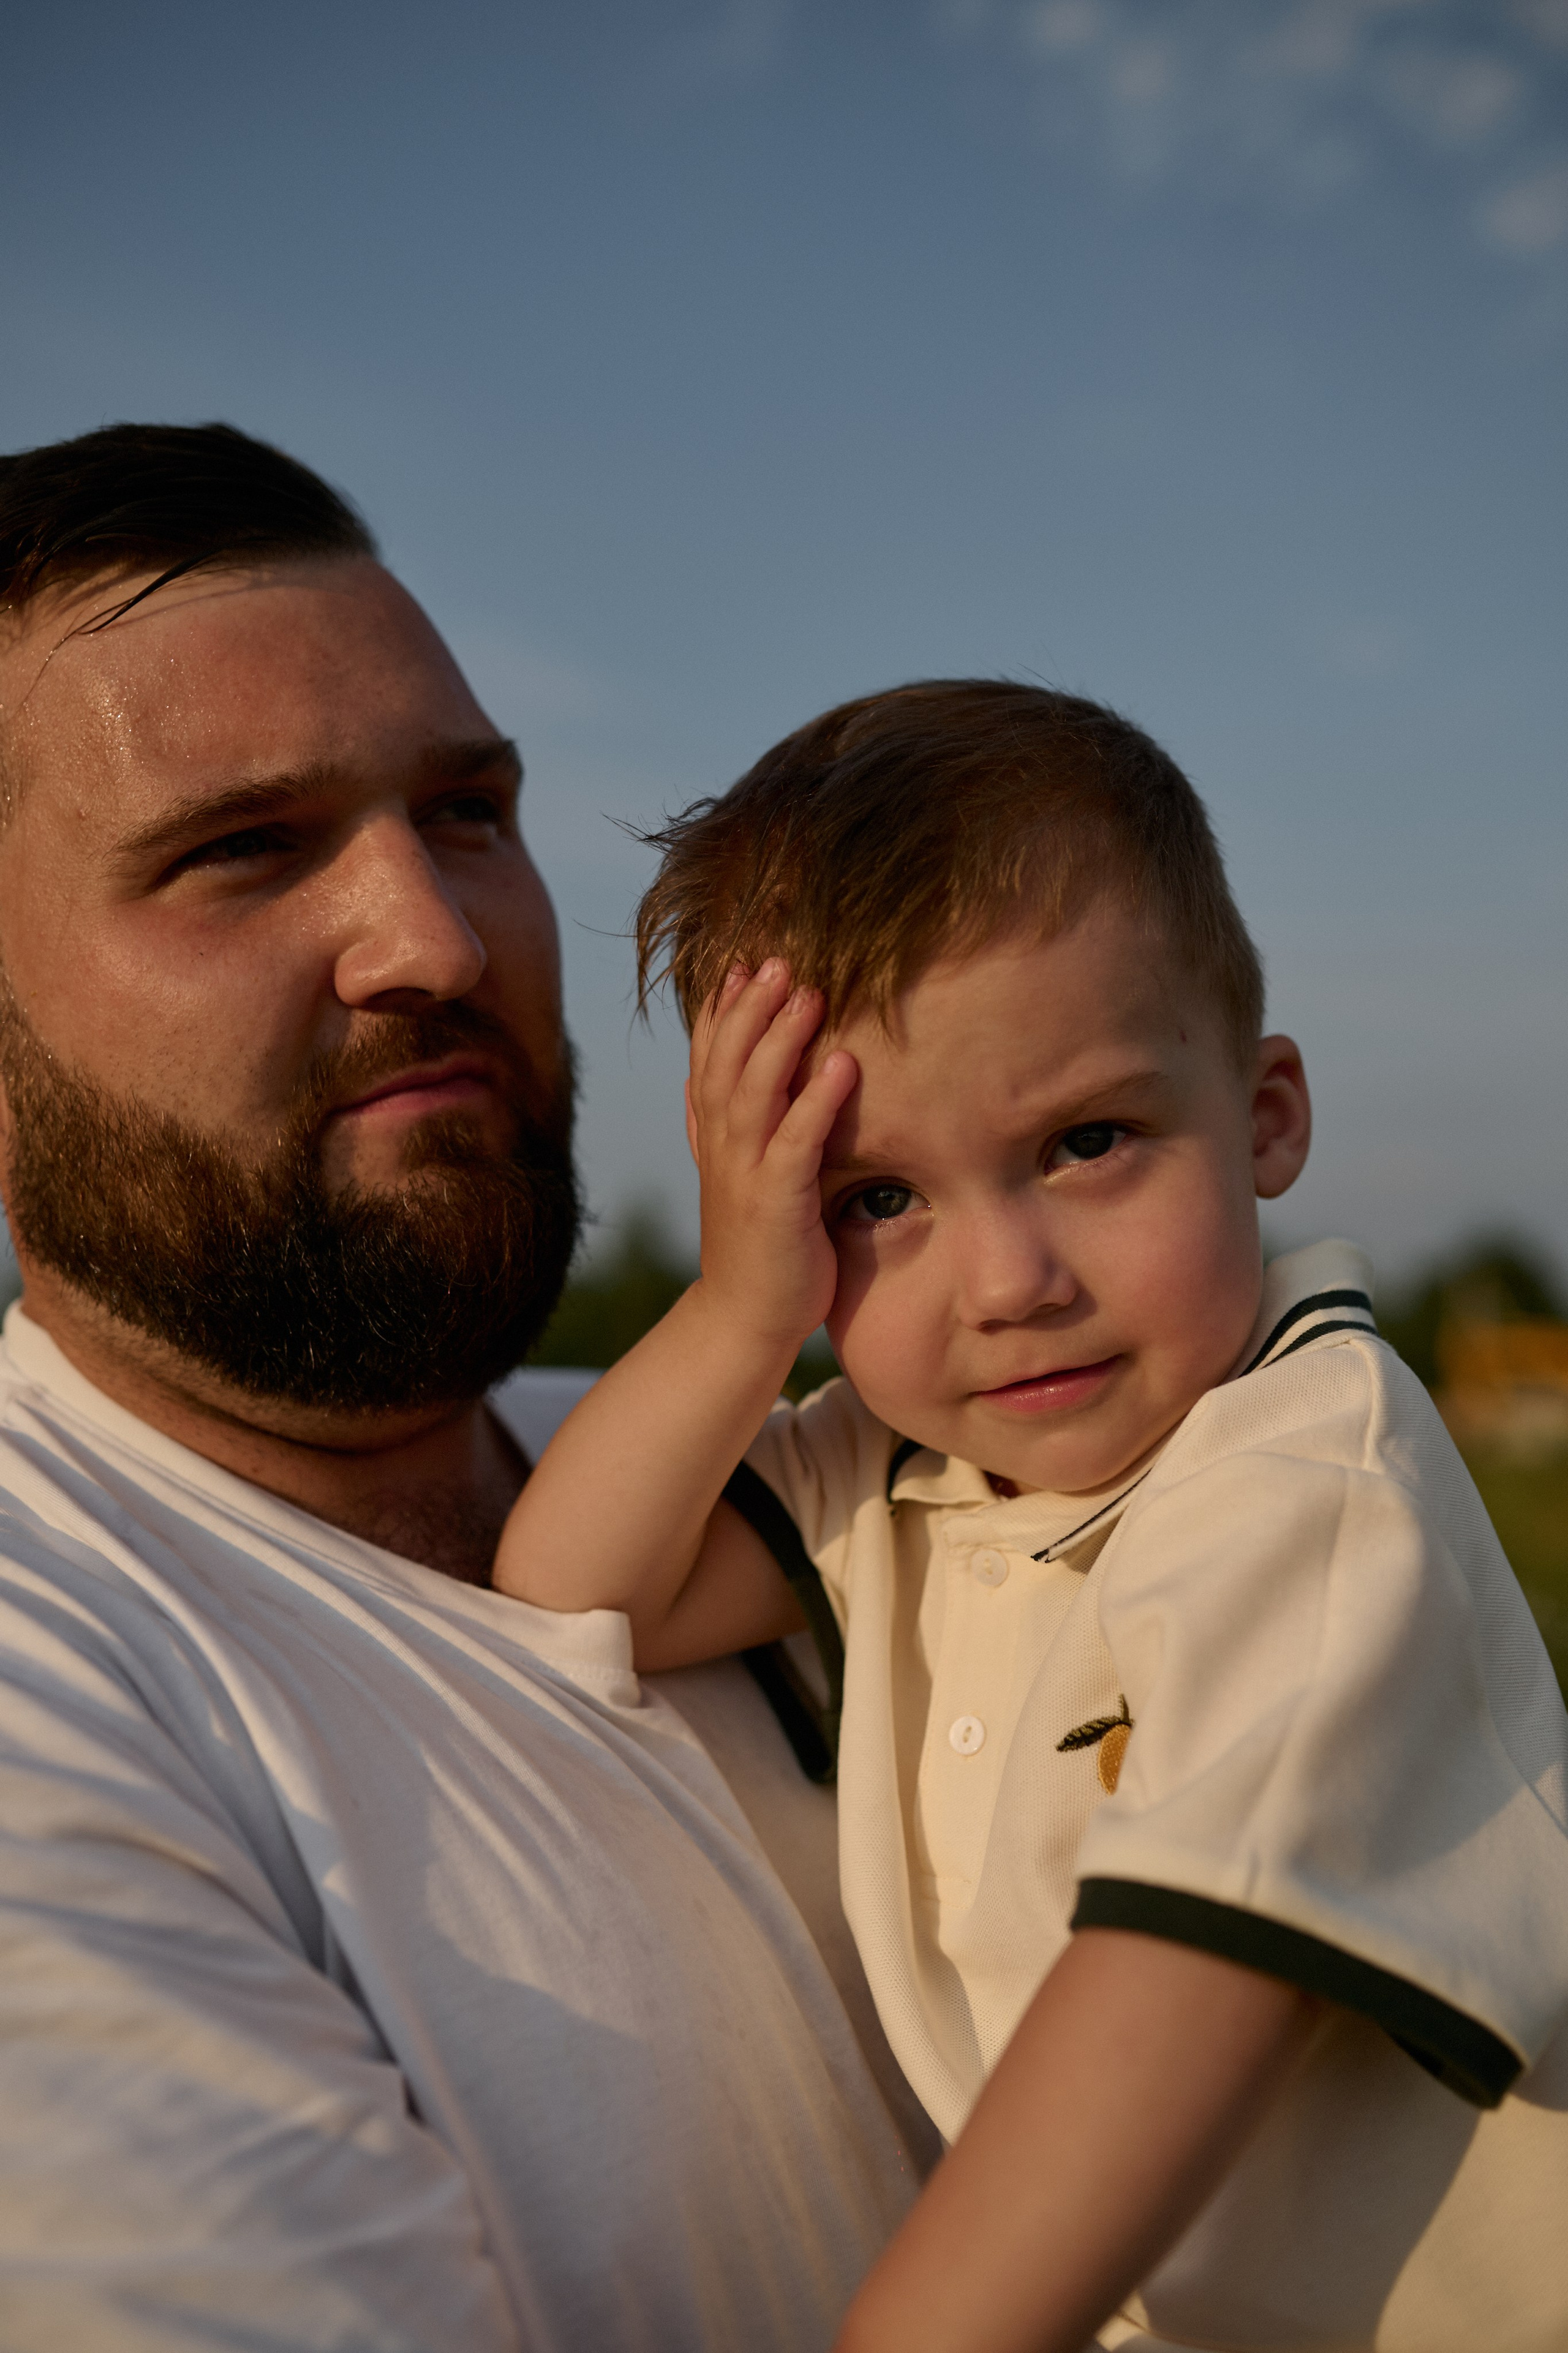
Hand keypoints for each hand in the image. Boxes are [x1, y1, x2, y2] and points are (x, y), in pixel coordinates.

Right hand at [686, 961, 858, 1355]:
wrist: (745, 1318)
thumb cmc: (757, 1245)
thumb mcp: (737, 1175)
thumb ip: (725, 1126)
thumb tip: (708, 1075)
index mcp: (715, 1138)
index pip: (709, 1060)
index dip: (722, 1012)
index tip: (740, 965)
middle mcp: (722, 1148)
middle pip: (727, 1063)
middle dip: (750, 1009)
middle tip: (777, 960)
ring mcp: (744, 1175)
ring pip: (754, 1093)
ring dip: (780, 1040)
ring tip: (808, 993)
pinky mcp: (775, 1205)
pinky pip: (794, 1144)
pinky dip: (816, 1102)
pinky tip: (841, 1066)